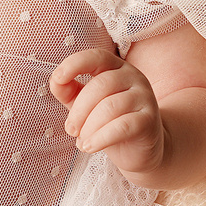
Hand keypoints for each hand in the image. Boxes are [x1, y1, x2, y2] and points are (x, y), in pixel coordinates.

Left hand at [51, 47, 164, 174]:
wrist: (139, 149)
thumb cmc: (108, 122)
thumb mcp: (85, 104)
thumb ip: (69, 90)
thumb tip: (56, 81)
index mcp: (116, 68)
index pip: (96, 56)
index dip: (75, 63)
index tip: (58, 78)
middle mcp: (134, 77)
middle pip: (100, 85)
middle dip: (79, 110)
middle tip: (71, 129)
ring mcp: (144, 97)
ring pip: (110, 107)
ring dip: (89, 127)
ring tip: (82, 141)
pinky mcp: (149, 120)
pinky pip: (121, 126)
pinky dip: (100, 138)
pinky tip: (89, 147)